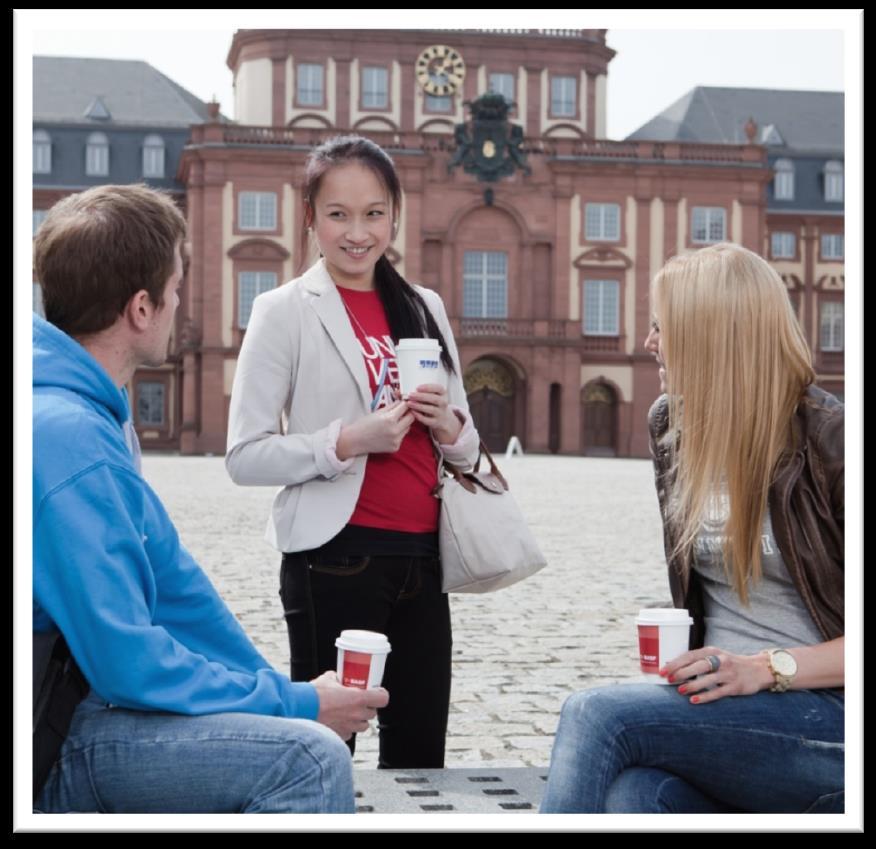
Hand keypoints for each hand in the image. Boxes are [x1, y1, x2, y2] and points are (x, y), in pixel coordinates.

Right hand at [310, 670, 389, 740]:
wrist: (300, 710)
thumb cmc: (314, 694)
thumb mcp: (328, 678)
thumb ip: (338, 678)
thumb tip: (338, 677)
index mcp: (359, 698)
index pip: (383, 699)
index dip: (381, 695)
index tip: (377, 692)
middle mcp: (357, 714)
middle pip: (372, 713)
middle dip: (367, 708)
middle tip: (359, 702)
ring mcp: (349, 727)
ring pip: (362, 726)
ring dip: (358, 720)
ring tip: (348, 713)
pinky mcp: (339, 736)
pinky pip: (348, 734)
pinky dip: (345, 729)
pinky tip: (337, 723)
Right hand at [336, 400, 414, 458]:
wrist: (355, 440)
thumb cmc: (364, 425)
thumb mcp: (378, 411)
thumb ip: (393, 406)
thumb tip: (403, 400)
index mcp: (390, 419)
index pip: (406, 407)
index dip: (406, 403)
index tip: (405, 401)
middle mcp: (395, 431)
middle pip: (411, 418)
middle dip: (408, 413)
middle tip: (402, 411)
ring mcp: (396, 440)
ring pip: (408, 428)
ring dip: (404, 423)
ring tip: (392, 423)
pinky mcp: (395, 447)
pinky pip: (402, 437)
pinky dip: (399, 433)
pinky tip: (388, 432)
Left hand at [406, 384, 460, 442]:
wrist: (441, 418)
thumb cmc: (430, 403)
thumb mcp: (427, 396)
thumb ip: (414, 392)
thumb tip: (397, 391)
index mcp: (442, 393)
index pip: (439, 388)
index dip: (429, 387)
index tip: (417, 387)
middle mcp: (443, 402)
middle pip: (435, 399)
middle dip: (422, 396)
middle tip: (410, 395)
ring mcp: (441, 413)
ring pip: (432, 409)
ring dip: (420, 406)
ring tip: (409, 403)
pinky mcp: (436, 422)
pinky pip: (428, 420)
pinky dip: (420, 416)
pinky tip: (412, 412)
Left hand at [659, 646, 773, 704]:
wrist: (758, 669)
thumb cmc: (729, 663)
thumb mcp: (714, 656)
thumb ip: (696, 660)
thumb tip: (671, 665)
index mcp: (712, 651)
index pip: (690, 655)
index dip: (676, 663)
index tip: (662, 670)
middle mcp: (720, 660)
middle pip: (698, 665)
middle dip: (682, 672)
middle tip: (668, 679)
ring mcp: (728, 673)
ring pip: (708, 679)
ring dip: (692, 685)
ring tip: (680, 690)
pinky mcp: (735, 686)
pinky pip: (718, 692)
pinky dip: (705, 696)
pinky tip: (694, 700)